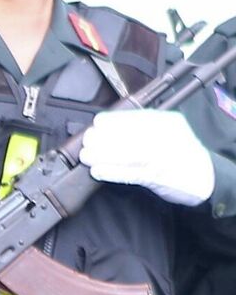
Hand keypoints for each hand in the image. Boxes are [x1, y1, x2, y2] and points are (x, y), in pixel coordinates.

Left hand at [79, 108, 213, 207]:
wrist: (208, 177)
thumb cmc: (182, 153)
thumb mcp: (168, 131)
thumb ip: (143, 128)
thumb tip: (106, 129)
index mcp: (167, 122)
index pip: (133, 117)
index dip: (110, 121)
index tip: (96, 125)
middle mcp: (166, 137)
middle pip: (127, 135)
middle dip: (101, 139)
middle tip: (87, 143)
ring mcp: (163, 157)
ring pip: (127, 153)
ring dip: (101, 155)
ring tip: (86, 157)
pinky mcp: (159, 177)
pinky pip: (131, 173)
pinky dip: (111, 172)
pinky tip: (97, 171)